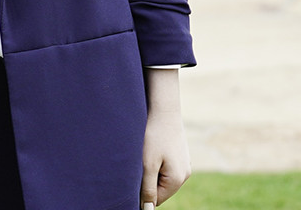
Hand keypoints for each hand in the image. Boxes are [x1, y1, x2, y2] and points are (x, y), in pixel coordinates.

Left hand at [140, 68, 190, 206]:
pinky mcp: (180, 155)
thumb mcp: (147, 163)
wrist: (163, 110)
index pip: (157, 199)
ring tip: (137, 159)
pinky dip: (154, 164)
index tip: (126, 186)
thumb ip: (147, 187)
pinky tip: (146, 152)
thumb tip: (148, 209)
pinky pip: (165, 167)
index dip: (140, 196)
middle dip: (144, 184)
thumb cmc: (153, 136)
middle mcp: (184, 175)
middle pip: (160, 189)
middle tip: (129, 169)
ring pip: (162, 178)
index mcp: (177, 179)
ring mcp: (184, 165)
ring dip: (148, 174)